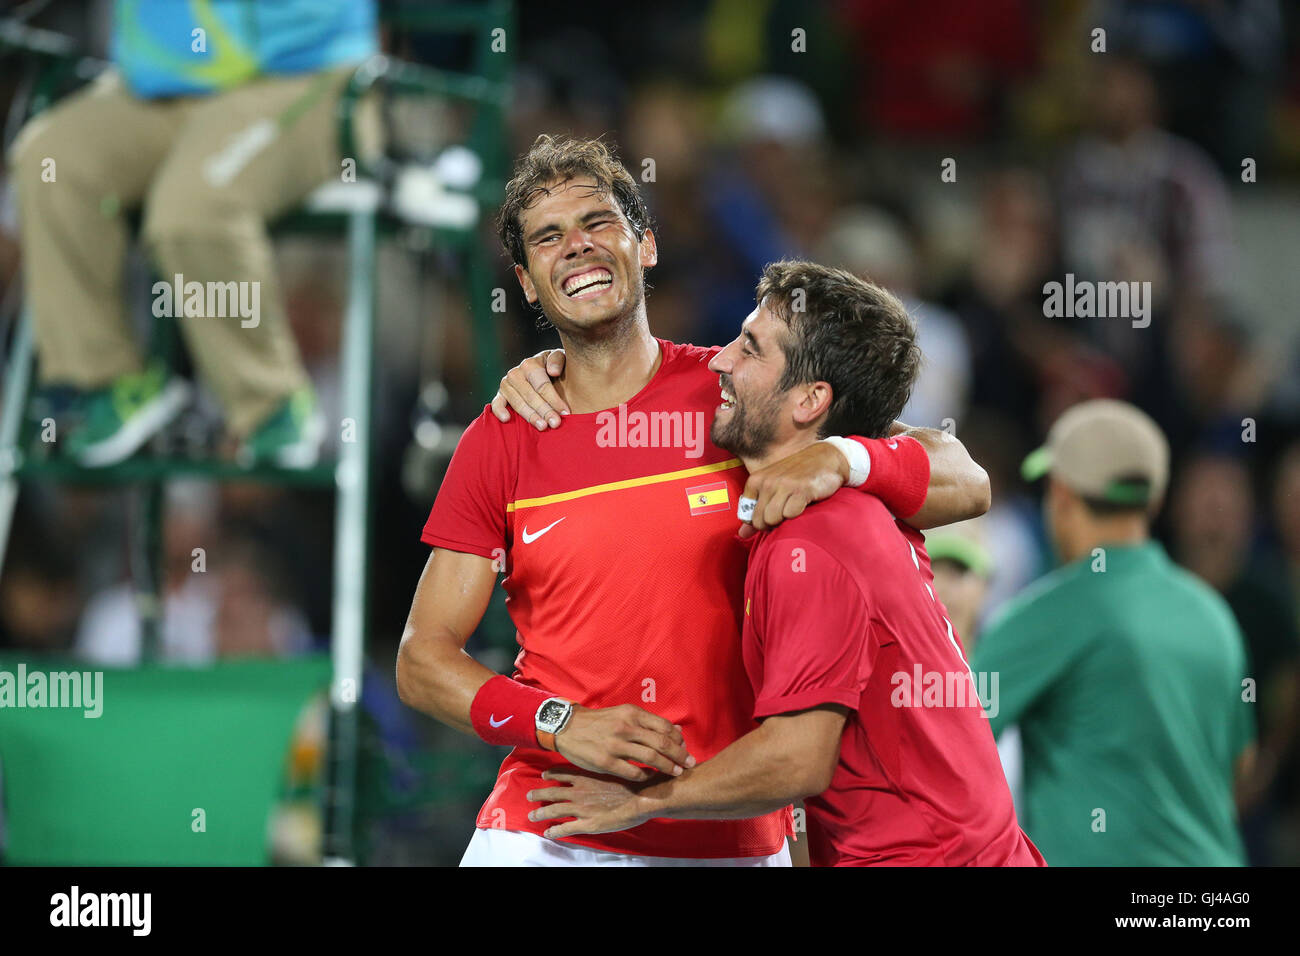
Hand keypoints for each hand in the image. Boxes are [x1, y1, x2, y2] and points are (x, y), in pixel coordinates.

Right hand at [491, 349, 568, 429]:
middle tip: (555, 423)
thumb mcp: (560, 358)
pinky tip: (507, 419)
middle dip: (544, 411)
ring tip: (542, 426)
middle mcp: (515, 373)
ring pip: (517, 403)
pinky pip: (496, 404)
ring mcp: (505, 385)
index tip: (565, 412)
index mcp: (530, 364)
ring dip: (530, 416)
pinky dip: (499, 411)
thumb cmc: (555, 366)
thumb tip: (553, 372)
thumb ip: (558, 360)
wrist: (543, 370)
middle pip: (530, 396)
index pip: (542, 385)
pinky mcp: (499, 396)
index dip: (554, 400)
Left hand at [526, 768, 657, 838]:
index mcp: (586, 776)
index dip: (551, 774)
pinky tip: (548, 833)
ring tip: (532, 815)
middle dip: (539, 793)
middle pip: (553, 791)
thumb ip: (605, 765)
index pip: (563, 772)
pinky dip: (555, 831)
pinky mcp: (588, 824)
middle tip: (528, 795)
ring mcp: (582, 808)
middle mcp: (580, 791)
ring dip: (541, 812)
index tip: (544, 774)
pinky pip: (566, 829)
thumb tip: (604, 759)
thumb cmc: (634, 779)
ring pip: (554, 810)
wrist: (644, 795)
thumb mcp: (616, 765)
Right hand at [554, 703, 694, 781]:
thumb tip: (677, 731)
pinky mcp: (606, 762)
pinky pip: (634, 772)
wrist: (568, 727)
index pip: (664, 727)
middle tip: (689, 764)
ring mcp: (616, 745)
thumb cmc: (600, 722)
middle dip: (679, 755)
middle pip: (662, 743)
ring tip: (676, 772)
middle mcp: (626, 727)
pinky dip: (646, 776)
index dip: (678, 740)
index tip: (684, 748)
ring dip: (667, 767)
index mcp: (632, 714)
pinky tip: (651, 777)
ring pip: (651, 758)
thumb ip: (649, 723)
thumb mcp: (624, 714)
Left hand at [737, 440, 848, 538]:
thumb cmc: (797, 475)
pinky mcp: (801, 490)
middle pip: (759, 521)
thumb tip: (742, 534)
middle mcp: (767, 482)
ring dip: (785, 520)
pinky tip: (804, 504)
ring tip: (794, 508)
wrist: (826, 458)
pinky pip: (791, 514)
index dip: (760, 521)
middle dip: (772, 524)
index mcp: (755, 480)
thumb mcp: (772, 488)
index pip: (747, 516)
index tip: (773, 513)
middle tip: (785, 513)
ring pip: (773, 519)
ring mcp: (783, 486)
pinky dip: (797, 514)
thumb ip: (756, 511)